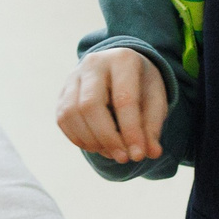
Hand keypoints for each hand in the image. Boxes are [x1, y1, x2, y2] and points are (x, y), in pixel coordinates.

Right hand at [56, 47, 167, 163]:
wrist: (122, 70)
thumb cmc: (141, 86)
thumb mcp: (156, 101)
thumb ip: (152, 126)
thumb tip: (151, 153)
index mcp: (123, 59)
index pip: (123, 99)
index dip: (130, 131)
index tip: (138, 155)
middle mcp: (94, 63)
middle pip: (90, 104)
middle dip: (107, 137)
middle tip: (123, 158)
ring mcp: (74, 76)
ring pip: (71, 113)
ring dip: (91, 141)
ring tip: (112, 153)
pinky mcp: (63, 92)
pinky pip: (63, 119)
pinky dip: (78, 139)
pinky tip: (97, 146)